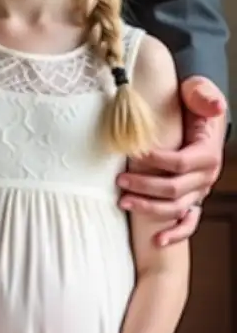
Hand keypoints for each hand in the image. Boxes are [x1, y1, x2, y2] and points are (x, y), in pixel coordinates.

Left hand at [117, 76, 226, 245]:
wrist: (198, 116)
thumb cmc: (194, 103)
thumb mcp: (198, 91)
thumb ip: (202, 94)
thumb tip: (212, 105)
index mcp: (207, 153)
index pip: (181, 163)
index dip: (158, 161)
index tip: (135, 154)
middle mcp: (206, 176)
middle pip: (175, 189)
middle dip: (146, 186)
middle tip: (121, 180)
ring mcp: (200, 190)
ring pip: (177, 208)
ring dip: (149, 208)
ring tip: (123, 202)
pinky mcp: (194, 199)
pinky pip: (189, 223)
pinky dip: (175, 234)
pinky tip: (157, 241)